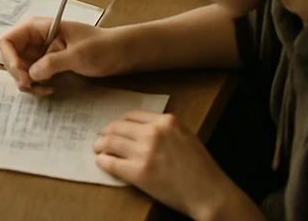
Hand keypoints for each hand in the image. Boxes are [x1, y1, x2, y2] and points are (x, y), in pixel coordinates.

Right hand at [0, 17, 128, 95]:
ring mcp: (40, 53)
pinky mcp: (48, 65)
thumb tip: (31, 74)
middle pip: (10, 58)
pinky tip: (50, 90)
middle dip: (18, 75)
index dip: (9, 58)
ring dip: (28, 84)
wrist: (120, 54)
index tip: (23, 75)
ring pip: (20, 71)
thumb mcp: (78, 55)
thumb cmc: (102, 47)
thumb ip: (53, 62)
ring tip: (46, 90)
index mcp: (38, 27)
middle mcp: (35, 39)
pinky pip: (32, 78)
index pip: (8, 41)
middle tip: (33, 87)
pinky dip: (36, 87)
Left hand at [93, 111, 255, 220]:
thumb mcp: (185, 136)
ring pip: (112, 142)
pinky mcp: (140, 173)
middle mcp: (154, 133)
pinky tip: (101, 162)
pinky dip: (104, 162)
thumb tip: (140, 129)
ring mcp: (145, 152)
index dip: (119, 121)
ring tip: (98, 149)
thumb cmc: (201, 168)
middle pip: (118, 127)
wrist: (210, 193)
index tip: (113, 126)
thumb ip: (164, 128)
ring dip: (101, 145)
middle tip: (100, 137)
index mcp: (166, 121)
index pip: (132, 115)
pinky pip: (113, 163)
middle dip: (106, 132)